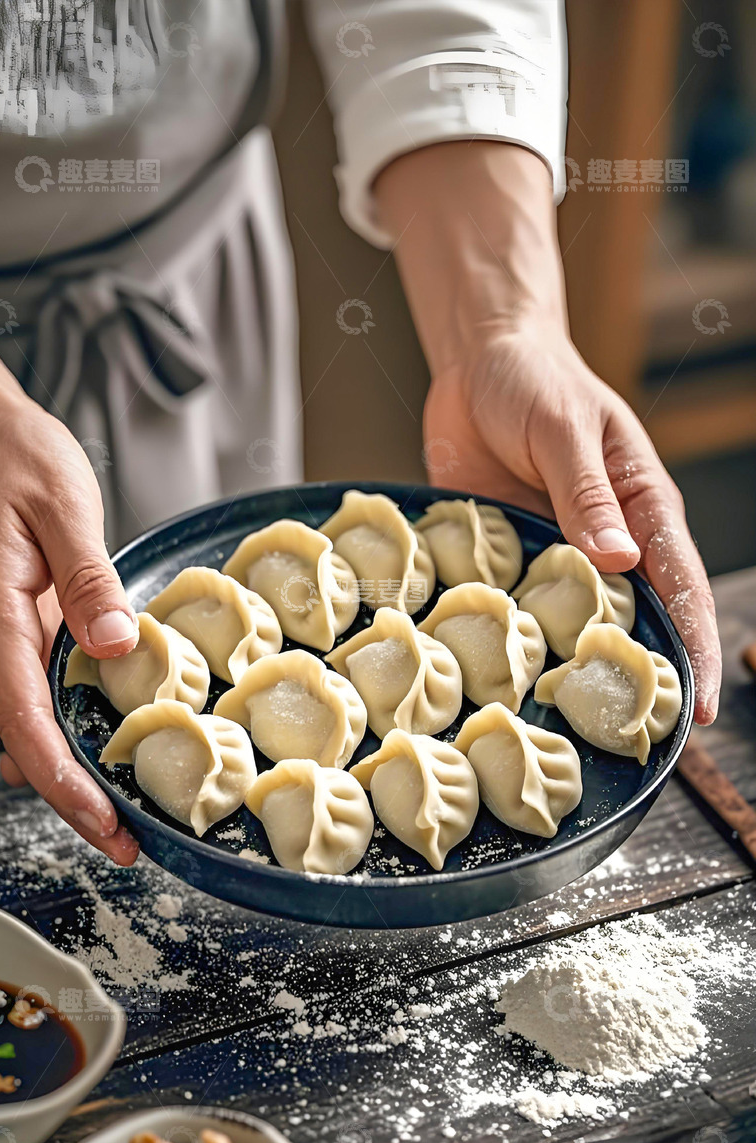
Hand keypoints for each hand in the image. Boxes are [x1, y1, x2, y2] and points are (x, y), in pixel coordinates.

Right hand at [0, 386, 139, 863]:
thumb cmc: (13, 457)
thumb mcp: (62, 504)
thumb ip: (89, 579)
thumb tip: (116, 646)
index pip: (26, 724)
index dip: (66, 786)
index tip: (107, 826)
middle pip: (29, 741)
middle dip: (75, 798)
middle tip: (128, 841)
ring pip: (32, 723)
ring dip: (73, 769)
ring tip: (126, 809)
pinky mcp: (14, 627)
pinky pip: (39, 691)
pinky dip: (70, 726)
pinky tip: (105, 744)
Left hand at [424, 323, 720, 722]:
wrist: (479, 365)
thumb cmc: (536, 383)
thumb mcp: (563, 429)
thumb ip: (585, 493)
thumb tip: (618, 560)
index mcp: (641, 508)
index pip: (682, 587)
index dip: (694, 649)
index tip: (698, 708)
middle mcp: (606, 542)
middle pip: (634, 620)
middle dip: (638, 678)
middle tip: (635, 743)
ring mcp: (557, 554)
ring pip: (575, 625)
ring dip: (574, 670)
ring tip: (571, 731)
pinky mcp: (510, 557)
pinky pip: (515, 608)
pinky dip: (514, 642)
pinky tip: (503, 680)